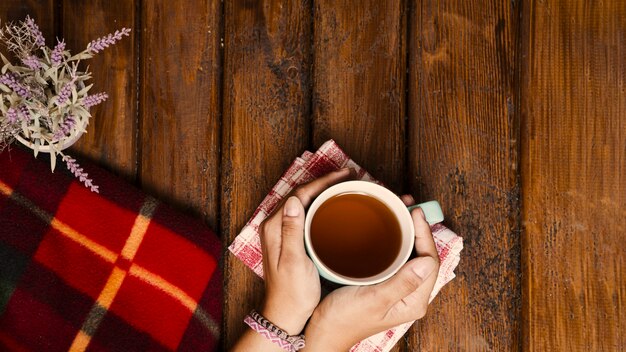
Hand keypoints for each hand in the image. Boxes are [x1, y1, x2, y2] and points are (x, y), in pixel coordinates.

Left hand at [259, 168, 355, 334]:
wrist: (285, 315)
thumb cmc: (292, 293)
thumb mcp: (294, 263)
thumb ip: (292, 231)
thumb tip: (294, 200)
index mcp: (274, 227)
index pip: (300, 193)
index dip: (323, 181)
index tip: (345, 175)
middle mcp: (274, 225)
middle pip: (301, 194)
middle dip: (325, 182)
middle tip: (349, 177)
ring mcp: (280, 232)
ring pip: (302, 202)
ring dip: (322, 191)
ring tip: (344, 186)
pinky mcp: (288, 240)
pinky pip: (304, 213)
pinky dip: (319, 205)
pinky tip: (333, 208)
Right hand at [303, 195, 439, 350]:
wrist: (321, 333)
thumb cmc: (343, 320)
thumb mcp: (373, 299)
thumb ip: (402, 282)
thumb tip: (428, 261)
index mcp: (414, 301)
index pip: (431, 261)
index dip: (425, 234)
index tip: (415, 213)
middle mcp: (409, 295)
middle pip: (423, 255)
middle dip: (418, 229)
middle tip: (407, 207)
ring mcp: (396, 289)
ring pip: (410, 255)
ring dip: (406, 233)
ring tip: (398, 212)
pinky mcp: (382, 284)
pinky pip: (395, 258)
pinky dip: (393, 241)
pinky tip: (383, 230)